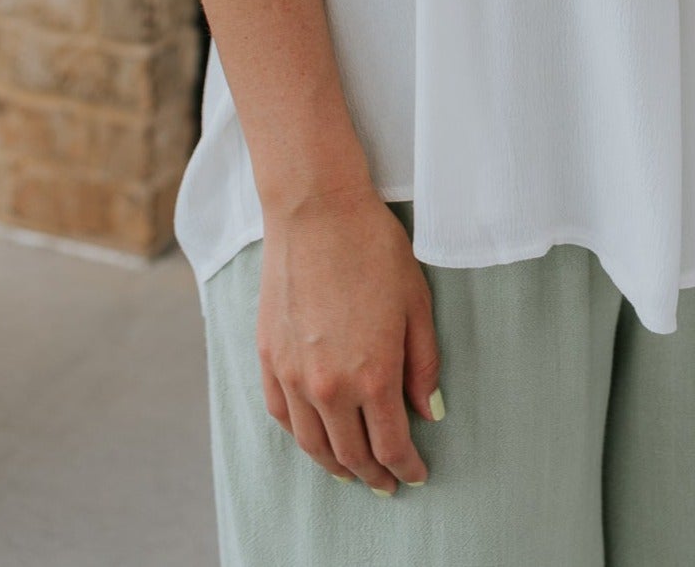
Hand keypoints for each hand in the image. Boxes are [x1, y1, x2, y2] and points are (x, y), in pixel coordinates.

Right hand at [256, 182, 443, 491]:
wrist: (316, 210)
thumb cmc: (374, 248)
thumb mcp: (416, 302)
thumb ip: (423, 364)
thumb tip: (427, 412)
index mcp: (374, 374)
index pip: (391, 445)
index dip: (406, 468)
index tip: (416, 475)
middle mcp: (329, 385)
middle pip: (352, 453)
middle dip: (374, 475)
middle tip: (387, 484)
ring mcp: (292, 375)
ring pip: (313, 444)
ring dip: (335, 466)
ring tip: (352, 473)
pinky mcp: (267, 358)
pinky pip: (281, 416)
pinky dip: (300, 437)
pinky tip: (313, 438)